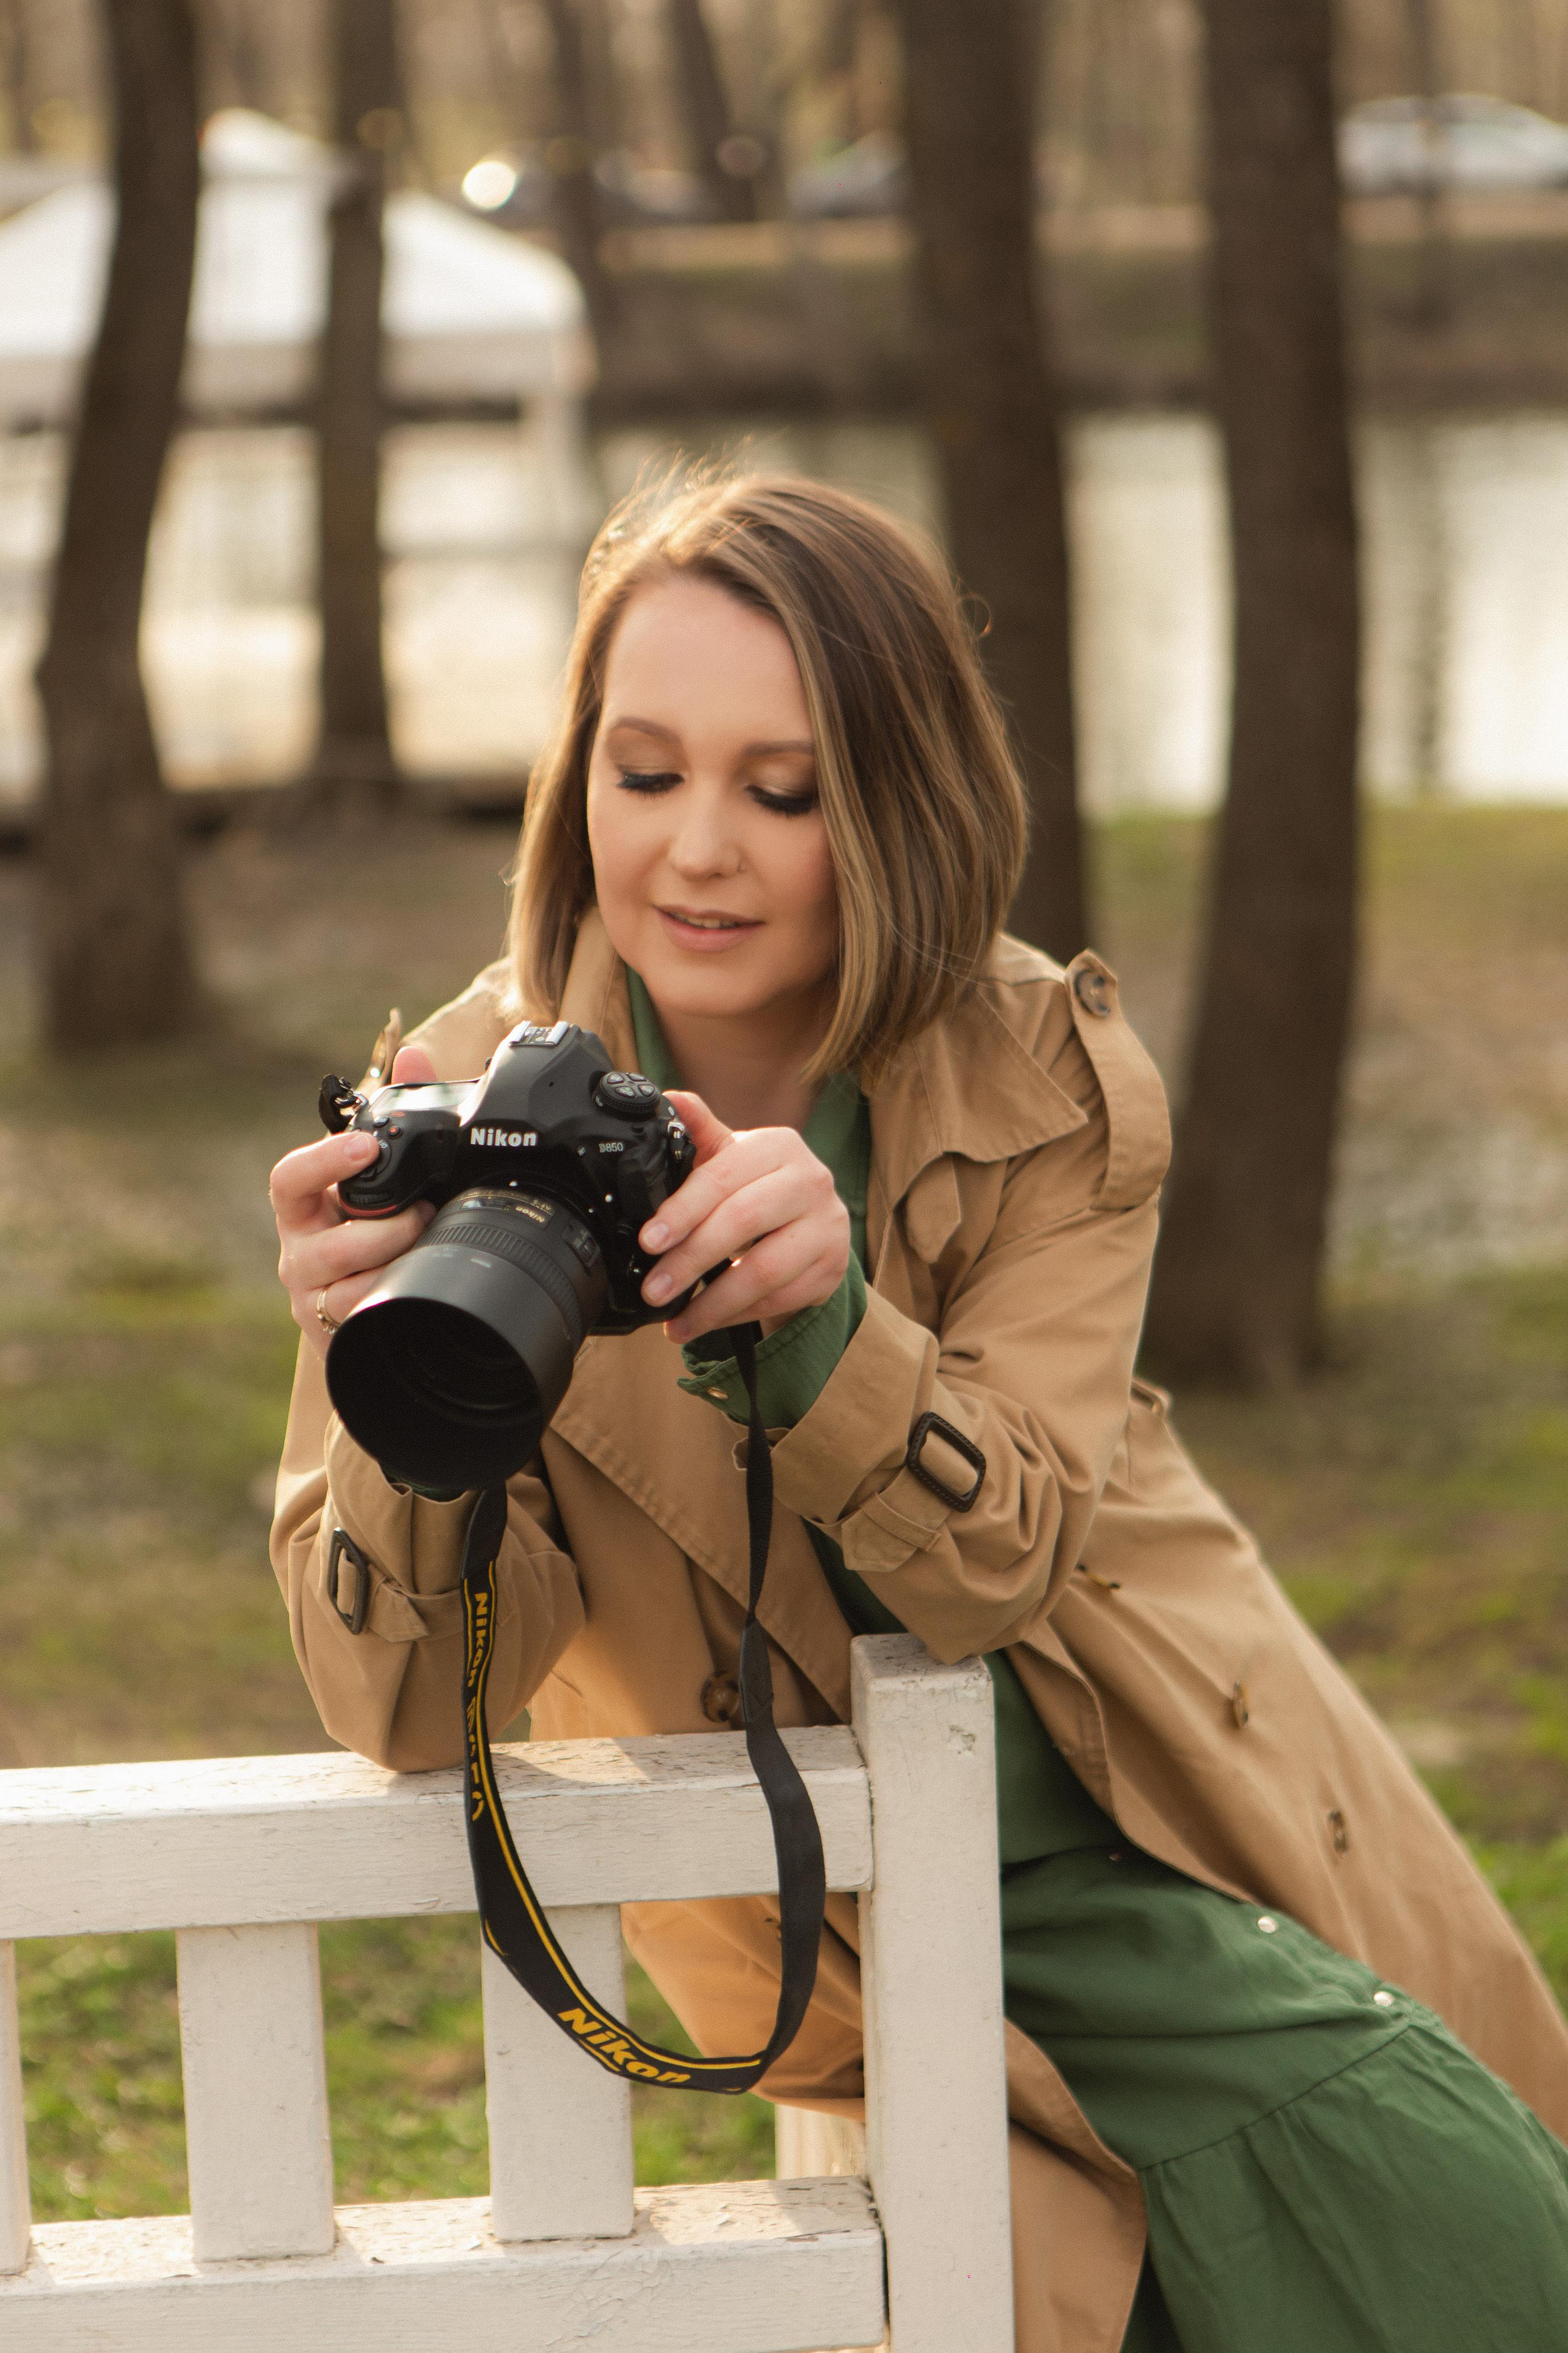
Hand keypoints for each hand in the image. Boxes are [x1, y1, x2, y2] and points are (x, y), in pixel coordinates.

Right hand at [271, 1045, 437, 1358]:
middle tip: (424, 1210)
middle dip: (380, 1225)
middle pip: (323, 1240)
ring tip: (427, 1245)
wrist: (376, 1315)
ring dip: (393, 1259)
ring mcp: (311, 1294)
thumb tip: (413, 1056)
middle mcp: (299, 1248)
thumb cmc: (377, 1234)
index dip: (323, 1160)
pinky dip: (393, 1296)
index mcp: (306, 1205)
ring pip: (344, 1279)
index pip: (289, 1179)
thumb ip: (396, 1114)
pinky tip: (419, 1284)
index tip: (365, 1146)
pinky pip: (360, 1314)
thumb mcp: (386, 1176)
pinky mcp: (331, 1331)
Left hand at [639, 1091, 850, 1345]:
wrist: (809, 1222)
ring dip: (713, 1302)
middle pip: (743, 1222)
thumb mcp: (730, 1158)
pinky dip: (737, 1315)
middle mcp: (811, 1180)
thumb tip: (668, 1099)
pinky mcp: (833, 1267)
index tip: (649, 1240)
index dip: (683, 1210)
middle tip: (654, 1289)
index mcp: (778, 1146)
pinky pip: (779, 1299)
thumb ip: (700, 1132)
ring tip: (675, 1320)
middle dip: (691, 1260)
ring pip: (764, 1270)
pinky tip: (706, 1322)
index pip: (724, 1177)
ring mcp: (828, 1226)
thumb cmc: (757, 1187)